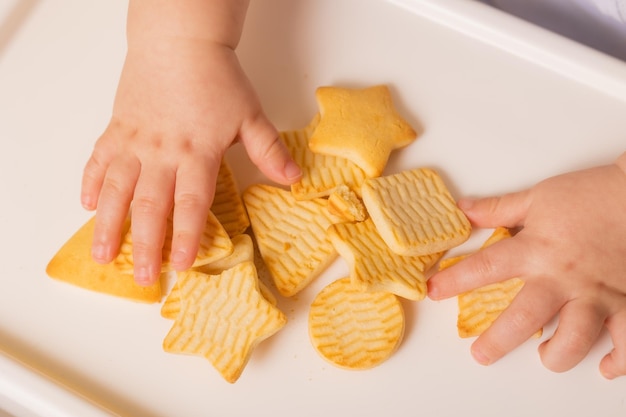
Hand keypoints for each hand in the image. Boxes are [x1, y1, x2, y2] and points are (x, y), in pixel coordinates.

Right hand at [80, 38, 299, 284]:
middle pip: (150, 206)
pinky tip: (87, 205)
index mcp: (196, 153)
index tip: (180, 266)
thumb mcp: (250, 115)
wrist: (179, 41)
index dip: (185, 238)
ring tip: (102, 255)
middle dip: (145, 245)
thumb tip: (295, 179)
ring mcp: (134, 141)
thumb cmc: (216, 77)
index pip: (190, 204)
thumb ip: (269, 150)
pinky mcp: (116, 128)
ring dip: (107, 225)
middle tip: (141, 278)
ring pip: (116, 189)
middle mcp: (161, 153)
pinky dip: (90, 182)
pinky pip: (99, 159)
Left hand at [428, 157, 625, 378]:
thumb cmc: (589, 193)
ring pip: (574, 339)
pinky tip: (605, 366)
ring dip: (557, 355)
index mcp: (535, 251)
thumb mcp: (538, 197)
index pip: (484, 269)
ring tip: (544, 354)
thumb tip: (463, 210)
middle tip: (480, 354)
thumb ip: (498, 209)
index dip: (453, 281)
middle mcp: (562, 278)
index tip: (433, 291)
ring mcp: (596, 294)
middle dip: (497, 341)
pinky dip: (618, 359)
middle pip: (523, 320)